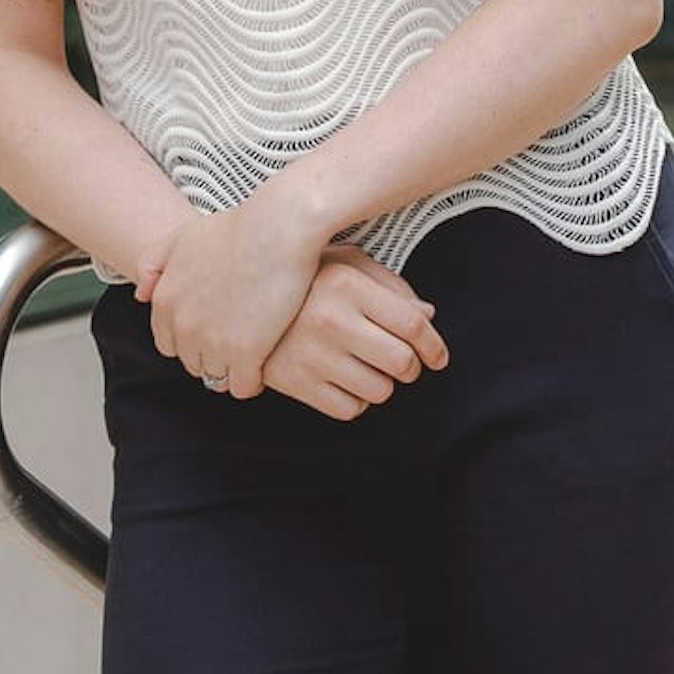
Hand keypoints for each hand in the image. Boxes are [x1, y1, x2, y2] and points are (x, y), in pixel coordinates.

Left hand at [136, 188, 325, 399]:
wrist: (279, 227)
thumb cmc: (238, 227)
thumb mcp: (183, 235)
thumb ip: (154, 263)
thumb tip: (140, 294)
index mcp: (165, 300)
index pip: (168, 343)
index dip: (193, 338)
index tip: (215, 328)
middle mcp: (183, 325)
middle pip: (192, 362)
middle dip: (212, 353)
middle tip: (238, 337)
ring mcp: (212, 342)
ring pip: (216, 377)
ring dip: (232, 368)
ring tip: (254, 350)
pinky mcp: (245, 354)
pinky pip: (242, 387)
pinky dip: (253, 379)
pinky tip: (266, 360)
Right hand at [258, 247, 452, 419]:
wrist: (236, 297)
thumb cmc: (301, 277)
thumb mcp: (345, 263)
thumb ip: (390, 286)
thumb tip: (428, 316)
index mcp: (348, 285)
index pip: (413, 325)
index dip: (434, 345)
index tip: (438, 356)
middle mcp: (331, 320)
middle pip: (401, 362)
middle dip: (412, 368)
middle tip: (404, 364)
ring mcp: (312, 354)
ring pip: (379, 391)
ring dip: (383, 384)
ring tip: (368, 368)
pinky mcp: (295, 383)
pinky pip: (349, 409)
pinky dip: (356, 401)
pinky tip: (345, 381)